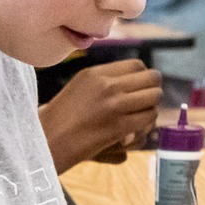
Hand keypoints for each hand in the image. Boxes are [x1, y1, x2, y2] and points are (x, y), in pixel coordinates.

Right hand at [38, 60, 161, 172]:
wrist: (49, 139)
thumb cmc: (66, 115)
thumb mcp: (82, 85)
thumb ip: (108, 78)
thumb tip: (142, 73)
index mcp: (97, 73)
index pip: (137, 65)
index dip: (145, 76)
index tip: (142, 86)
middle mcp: (107, 86)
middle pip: (151, 79)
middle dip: (154, 89)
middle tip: (149, 99)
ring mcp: (114, 106)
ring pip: (154, 98)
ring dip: (152, 107)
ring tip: (143, 113)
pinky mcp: (118, 126)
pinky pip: (148, 118)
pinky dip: (148, 123)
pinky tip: (138, 127)